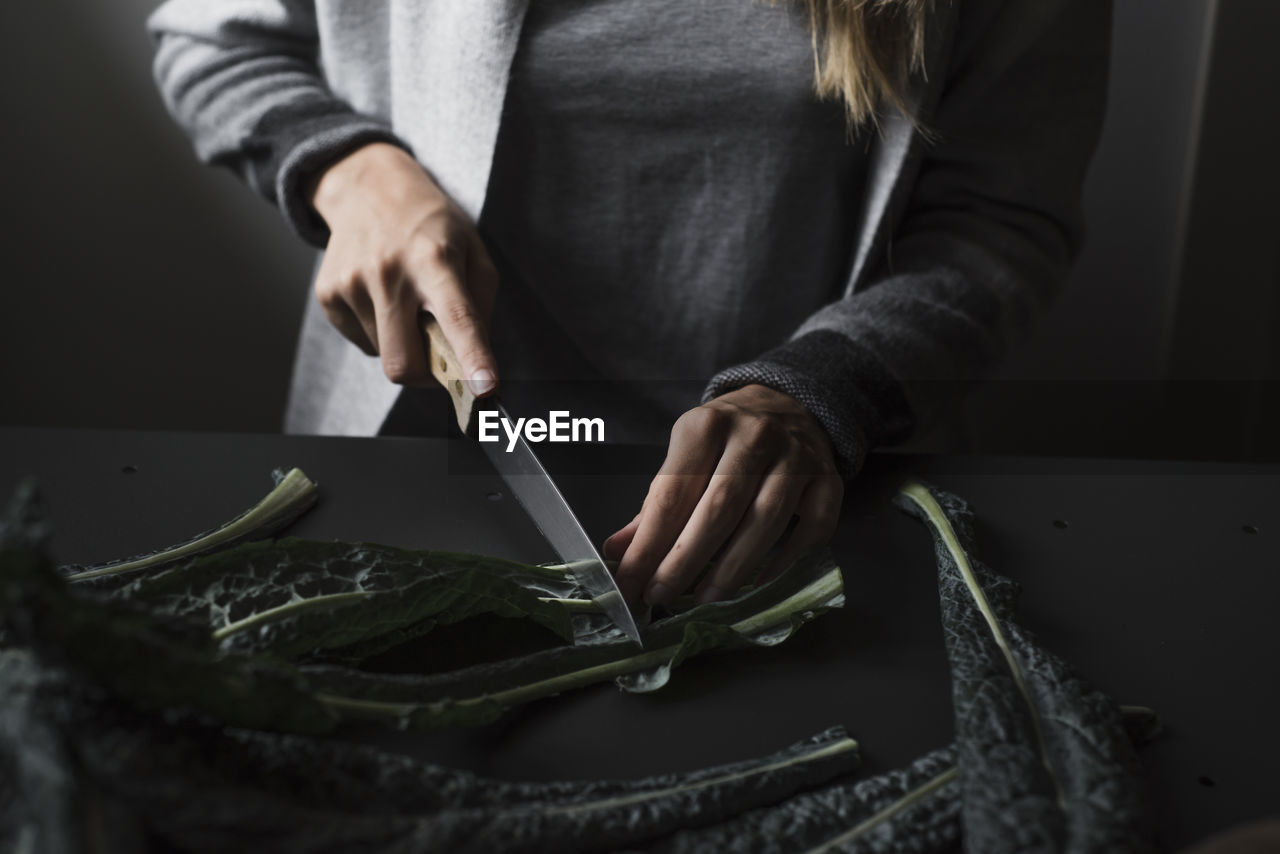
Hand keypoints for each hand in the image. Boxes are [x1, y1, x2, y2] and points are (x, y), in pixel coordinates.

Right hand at [309, 142, 499, 394]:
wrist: (368, 188)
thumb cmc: (431, 224)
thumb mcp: (473, 250)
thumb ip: (480, 306)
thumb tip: (474, 361)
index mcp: (435, 260)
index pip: (457, 319)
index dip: (472, 358)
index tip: (483, 389)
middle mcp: (389, 273)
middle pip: (404, 363)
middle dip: (425, 374)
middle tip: (439, 353)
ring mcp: (352, 284)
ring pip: (383, 355)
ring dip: (401, 343)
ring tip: (405, 302)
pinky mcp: (327, 295)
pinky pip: (361, 343)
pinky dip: (378, 332)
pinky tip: (381, 298)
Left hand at [603, 384, 843, 607]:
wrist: (787, 403)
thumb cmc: (727, 438)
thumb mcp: (685, 456)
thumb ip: (655, 505)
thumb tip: (617, 552)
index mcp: (706, 425)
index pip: (673, 494)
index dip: (650, 544)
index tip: (632, 582)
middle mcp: (755, 435)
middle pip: (718, 509)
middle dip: (685, 561)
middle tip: (662, 597)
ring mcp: (798, 456)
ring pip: (765, 521)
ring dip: (732, 568)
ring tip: (705, 599)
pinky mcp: (828, 478)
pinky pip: (812, 528)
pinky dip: (785, 560)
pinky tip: (757, 583)